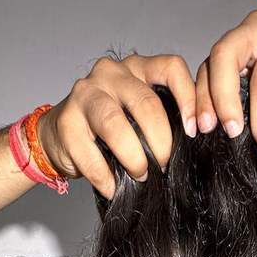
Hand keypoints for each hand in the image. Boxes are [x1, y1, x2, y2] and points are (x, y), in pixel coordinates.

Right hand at [37, 54, 196, 198]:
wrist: (62, 137)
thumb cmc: (110, 130)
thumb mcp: (141, 117)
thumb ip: (164, 119)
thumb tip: (193, 146)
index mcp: (138, 69)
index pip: (171, 68)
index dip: (188, 99)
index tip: (194, 132)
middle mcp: (111, 74)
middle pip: (145, 103)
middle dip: (160, 142)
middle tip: (164, 167)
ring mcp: (85, 94)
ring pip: (115, 124)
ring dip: (133, 157)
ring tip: (140, 176)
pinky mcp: (66, 121)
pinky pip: (89, 153)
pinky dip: (105, 177)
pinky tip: (113, 188)